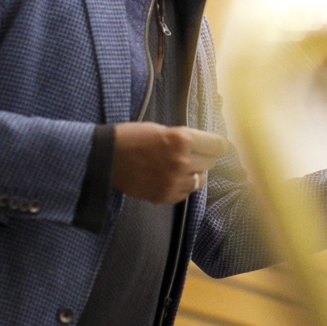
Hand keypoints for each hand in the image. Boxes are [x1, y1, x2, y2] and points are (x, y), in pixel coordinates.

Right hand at [111, 123, 231, 203]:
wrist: (107, 157)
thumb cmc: (133, 137)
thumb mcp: (162, 129)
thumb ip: (185, 138)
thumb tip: (204, 146)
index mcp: (183, 139)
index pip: (217, 145)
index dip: (219, 145)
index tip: (220, 147)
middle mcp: (182, 161)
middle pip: (210, 162)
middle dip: (204, 157)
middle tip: (194, 154)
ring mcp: (174, 181)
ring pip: (200, 180)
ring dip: (194, 173)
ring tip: (181, 167)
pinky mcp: (165, 196)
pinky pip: (186, 193)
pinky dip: (182, 186)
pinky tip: (170, 178)